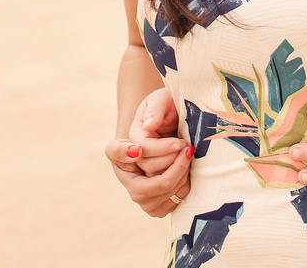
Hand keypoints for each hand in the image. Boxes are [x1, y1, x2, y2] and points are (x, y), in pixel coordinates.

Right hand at [105, 88, 193, 216]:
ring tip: (187, 155)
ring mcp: (141, 194)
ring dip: (182, 174)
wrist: (167, 131)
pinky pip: (174, 200)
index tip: (175, 144)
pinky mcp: (157, 204)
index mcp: (119, 151)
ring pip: (164, 193)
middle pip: (153, 184)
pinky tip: (186, 168)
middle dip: (175, 166)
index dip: (151, 152)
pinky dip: (185, 184)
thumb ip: (153, 110)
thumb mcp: (158, 101)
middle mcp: (126, 177)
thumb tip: (149, 127)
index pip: (129, 156)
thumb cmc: (162, 113)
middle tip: (188, 147)